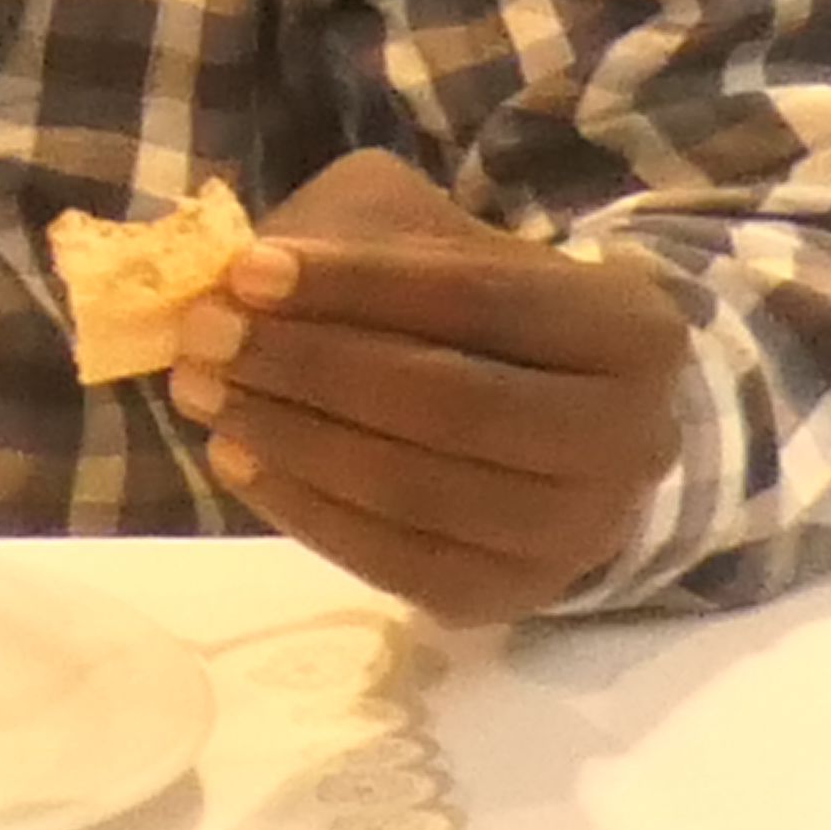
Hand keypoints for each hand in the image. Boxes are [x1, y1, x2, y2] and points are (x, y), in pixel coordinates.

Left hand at [167, 149, 696, 622]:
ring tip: (199, 389)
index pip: (482, 298)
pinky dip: (302, 510)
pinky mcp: (513, 598)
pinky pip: (395, 563)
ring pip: (418, 492)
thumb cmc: (474, 304)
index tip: (246, 269)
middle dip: (310, 365)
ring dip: (290, 438)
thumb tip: (235, 277)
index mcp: (631, 327)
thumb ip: (354, 236)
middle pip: (452, 404)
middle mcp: (631, 441)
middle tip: (204, 332)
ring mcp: (578, 536)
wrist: (550, 416)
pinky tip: (234, 457)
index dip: (357, 285)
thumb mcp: (433, 231)